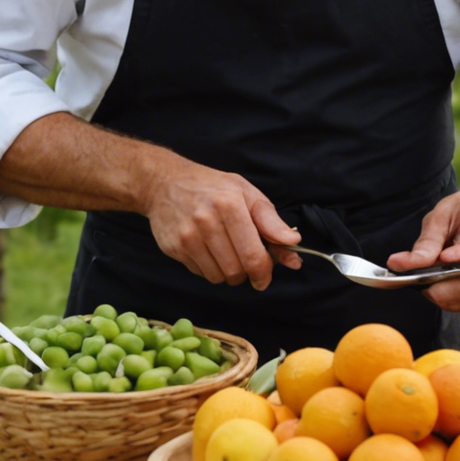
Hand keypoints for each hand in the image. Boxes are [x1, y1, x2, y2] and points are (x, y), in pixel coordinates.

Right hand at [140, 162, 301, 290]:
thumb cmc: (213, 188)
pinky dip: (210, 268)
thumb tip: (294, 243)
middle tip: (246, 259)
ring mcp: (187, 236)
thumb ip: (272, 222)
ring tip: (227, 253)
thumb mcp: (248, 194)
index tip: (265, 277)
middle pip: (236, 271)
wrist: (166, 183)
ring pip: (218, 277)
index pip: (253, 256)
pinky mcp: (173, 248)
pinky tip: (208, 250)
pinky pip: (200, 274)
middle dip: (247, 273)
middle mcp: (207, 221)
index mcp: (231, 206)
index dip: (264, 273)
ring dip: (228, 273)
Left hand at [388, 185, 459, 312]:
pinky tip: (445, 285)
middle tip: (420, 282)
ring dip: (450, 298)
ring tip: (432, 280)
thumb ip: (427, 242)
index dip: (446, 278)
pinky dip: (457, 299)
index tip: (420, 275)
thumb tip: (400, 265)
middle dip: (444, 292)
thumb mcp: (443, 215)